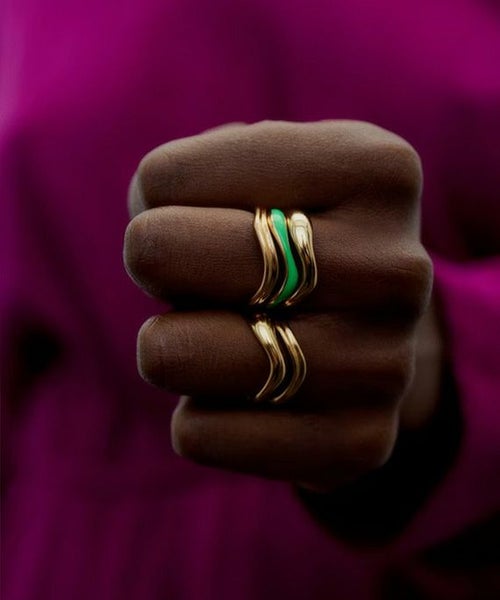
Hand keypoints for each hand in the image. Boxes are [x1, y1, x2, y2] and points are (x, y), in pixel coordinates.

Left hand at [124, 120, 432, 491]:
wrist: (377, 330)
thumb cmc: (297, 239)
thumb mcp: (264, 174)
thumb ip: (184, 179)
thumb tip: (152, 248)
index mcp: (373, 170)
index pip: (164, 178)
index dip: (157, 199)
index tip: (205, 213)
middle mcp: (394, 267)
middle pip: (161, 253)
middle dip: (152, 262)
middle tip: (192, 274)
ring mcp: (383, 364)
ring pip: (174, 355)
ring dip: (170, 347)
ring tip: (218, 336)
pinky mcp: (358, 444)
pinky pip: (200, 435)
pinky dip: (200, 415)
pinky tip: (249, 395)